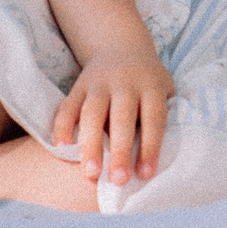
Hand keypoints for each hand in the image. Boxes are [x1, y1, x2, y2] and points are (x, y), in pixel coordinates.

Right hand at [50, 47, 174, 187]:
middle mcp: (126, 82)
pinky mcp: (79, 85)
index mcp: (151, 86)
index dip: (151, 147)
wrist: (121, 47)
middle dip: (121, 151)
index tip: (145, 175)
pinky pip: (68, 105)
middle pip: (122, 117)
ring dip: (90, 144)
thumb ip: (162, 118)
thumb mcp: (164, 91)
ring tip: (90, 173)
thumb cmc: (147, 82)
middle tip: (118, 181)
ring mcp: (100, 82)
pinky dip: (63, 125)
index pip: (154, 118)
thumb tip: (159, 159)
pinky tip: (62, 147)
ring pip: (92, 112)